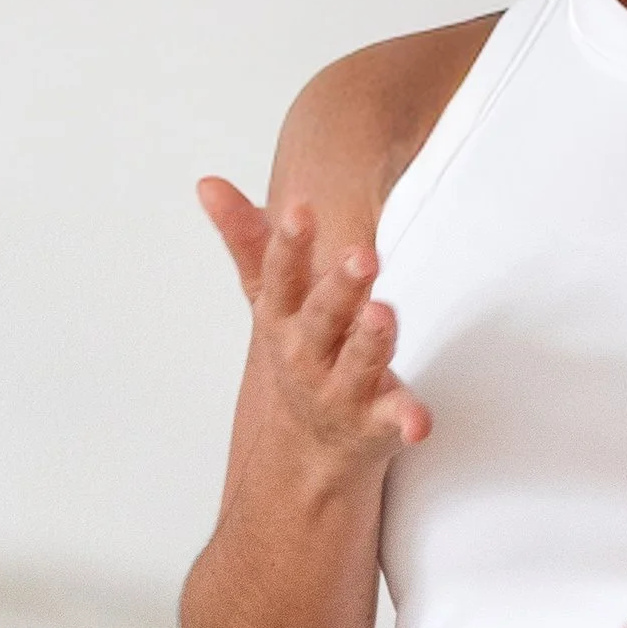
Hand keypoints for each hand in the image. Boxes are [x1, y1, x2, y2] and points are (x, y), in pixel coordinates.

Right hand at [197, 183, 430, 473]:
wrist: (305, 444)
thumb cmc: (296, 350)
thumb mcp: (269, 296)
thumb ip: (246, 240)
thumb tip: (207, 183)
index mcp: (283, 317)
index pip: (282, 275)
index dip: (290, 242)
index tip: (299, 208)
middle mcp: (308, 353)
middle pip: (323, 317)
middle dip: (340, 288)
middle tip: (363, 256)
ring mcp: (342, 390)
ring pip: (357, 363)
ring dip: (370, 343)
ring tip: (383, 315)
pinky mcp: (376, 421)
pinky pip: (393, 419)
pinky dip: (406, 420)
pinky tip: (418, 422)